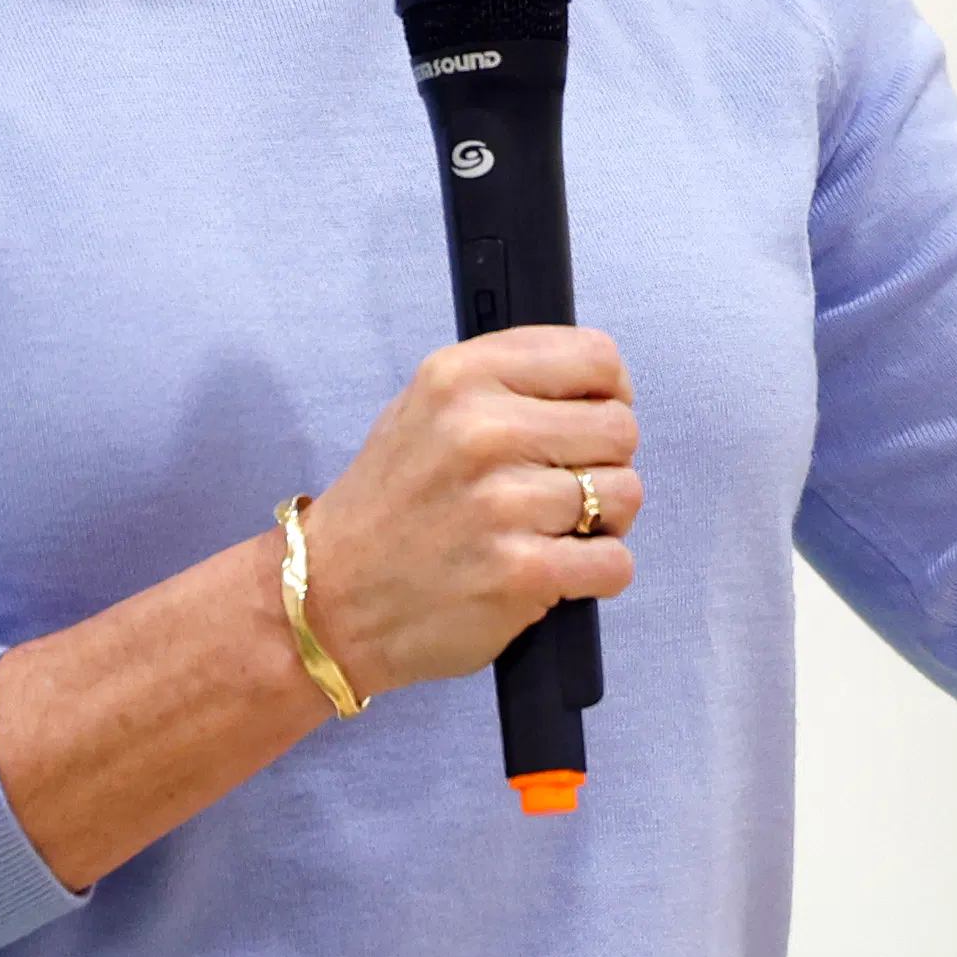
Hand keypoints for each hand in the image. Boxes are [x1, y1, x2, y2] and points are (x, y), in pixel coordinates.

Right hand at [303, 324, 639, 691]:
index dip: (609, 393)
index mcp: (460, 377)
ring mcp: (502, 503)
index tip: (591, 420)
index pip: (595, 357)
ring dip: (604, 522)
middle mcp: (481, 431)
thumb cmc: (388, 506)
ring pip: (626, 493)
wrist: (329, 600)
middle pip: (621, 427)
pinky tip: (555, 571)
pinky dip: (598, 573)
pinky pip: (616, 561)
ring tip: (550, 531)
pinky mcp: (520, 571)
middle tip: (560, 488)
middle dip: (605, 461)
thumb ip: (504, 383)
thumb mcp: (423, 409)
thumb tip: (596, 385)